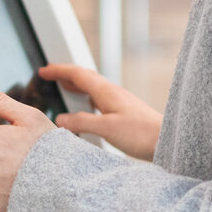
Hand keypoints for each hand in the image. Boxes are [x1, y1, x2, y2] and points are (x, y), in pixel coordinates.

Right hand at [39, 64, 162, 160]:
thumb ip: (81, 123)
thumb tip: (61, 120)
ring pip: (92, 88)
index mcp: (106, 92)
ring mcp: (119, 102)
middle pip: (85, 77)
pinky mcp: (123, 112)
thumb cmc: (142, 133)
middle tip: (51, 75)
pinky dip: (86, 99)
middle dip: (66, 74)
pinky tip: (86, 109)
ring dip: (77, 85)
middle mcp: (112, 93)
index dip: (59, 71)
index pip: (78, 74)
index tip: (44, 70)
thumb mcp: (106, 128)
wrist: (166, 140)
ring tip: (64, 88)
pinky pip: (99, 99)